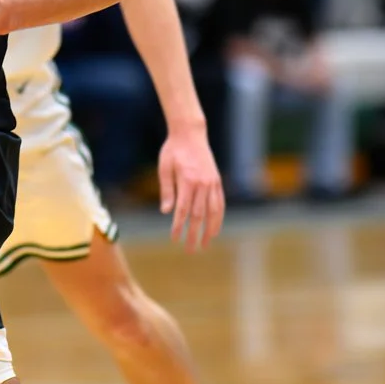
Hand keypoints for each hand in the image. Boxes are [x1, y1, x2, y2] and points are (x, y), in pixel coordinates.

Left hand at [157, 120, 223, 251]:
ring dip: (210, 229)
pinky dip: (219, 217)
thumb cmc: (173, 151)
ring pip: (214, 211)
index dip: (179, 226)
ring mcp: (212, 182)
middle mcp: (203, 183)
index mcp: (187, 180)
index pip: (183, 209)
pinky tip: (215, 228)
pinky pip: (220, 203)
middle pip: (199, 214)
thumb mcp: (164, 168)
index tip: (175, 239)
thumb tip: (166, 212)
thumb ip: (167, 190)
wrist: (190, 134)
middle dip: (195, 234)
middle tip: (190, 250)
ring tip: (206, 244)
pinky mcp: (217, 181)